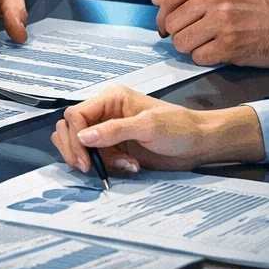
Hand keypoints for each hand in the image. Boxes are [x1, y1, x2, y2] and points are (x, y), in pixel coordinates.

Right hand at [49, 86, 265, 174]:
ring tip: (120, 165)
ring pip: (80, 144)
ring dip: (94, 159)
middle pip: (70, 128)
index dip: (75, 137)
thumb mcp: (148, 127)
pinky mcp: (114, 147)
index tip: (85, 161)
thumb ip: (114, 131)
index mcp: (110, 99)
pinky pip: (97, 157)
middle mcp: (105, 113)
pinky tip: (128, 166)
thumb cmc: (178, 128)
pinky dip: (107, 165)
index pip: (76, 115)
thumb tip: (82, 137)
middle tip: (89, 169)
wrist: (199, 144)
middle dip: (76, 150)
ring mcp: (108, 131)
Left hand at [153, 0, 268, 66]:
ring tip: (209, 43)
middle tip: (193, 36)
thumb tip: (158, 0)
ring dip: (192, 47)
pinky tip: (221, 51)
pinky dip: (206, 58)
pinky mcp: (231, 46)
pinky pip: (199, 57)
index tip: (168, 23)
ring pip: (181, 42)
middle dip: (179, 33)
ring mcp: (223, 21)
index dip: (164, 13)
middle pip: (171, 21)